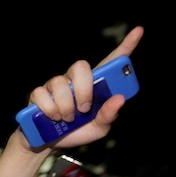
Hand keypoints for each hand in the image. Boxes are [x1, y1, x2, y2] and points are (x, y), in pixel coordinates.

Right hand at [24, 26, 143, 150]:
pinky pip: (42, 94)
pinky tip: (53, 118)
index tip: (138, 31)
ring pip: (60, 83)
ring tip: (67, 118)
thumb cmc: (78, 132)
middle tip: (84, 109)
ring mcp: (55, 85)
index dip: (126, 45)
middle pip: (80, 66)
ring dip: (65, 105)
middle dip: (83, 89)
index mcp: (95, 85)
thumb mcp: (98, 128)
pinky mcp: (37, 95)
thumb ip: (109, 115)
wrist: (50, 145)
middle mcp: (75, 80)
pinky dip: (49, 110)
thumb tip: (119, 99)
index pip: (111, 60)